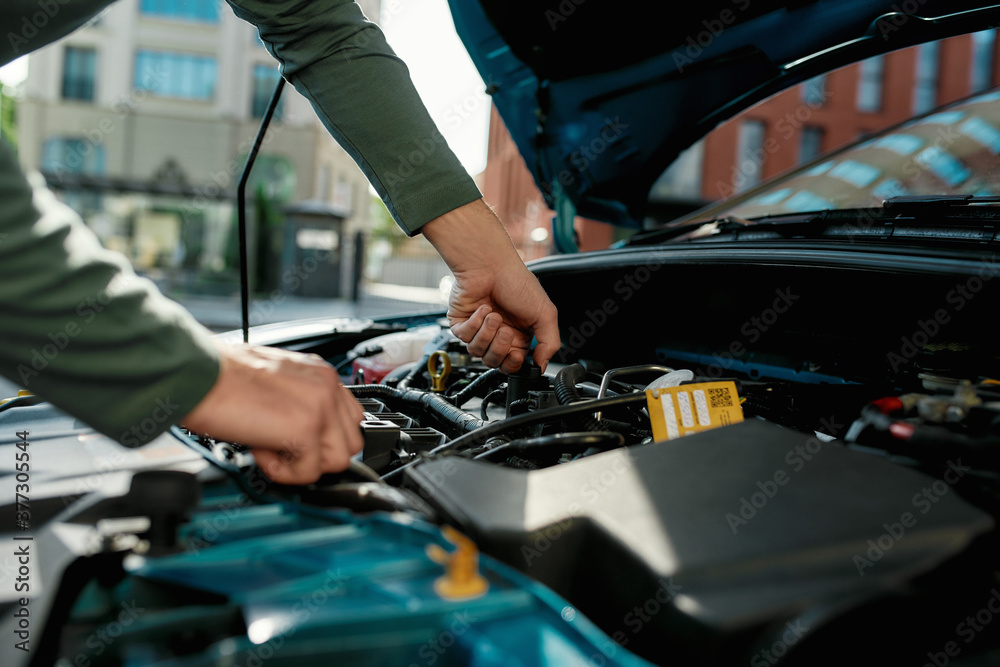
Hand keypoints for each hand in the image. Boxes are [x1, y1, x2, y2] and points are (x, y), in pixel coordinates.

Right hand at [181, 341, 363, 483]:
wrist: (198, 373)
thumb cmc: (222, 377)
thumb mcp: (276, 380)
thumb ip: (302, 401)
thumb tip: (308, 434)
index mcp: (321, 374)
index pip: (350, 418)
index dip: (325, 437)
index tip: (299, 441)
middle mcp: (327, 385)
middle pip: (350, 442)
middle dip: (317, 454)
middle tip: (282, 445)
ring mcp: (321, 406)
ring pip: (338, 461)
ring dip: (302, 464)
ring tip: (270, 446)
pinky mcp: (306, 428)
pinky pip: (310, 472)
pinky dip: (283, 472)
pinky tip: (260, 450)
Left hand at [422, 199, 559, 372]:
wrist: (490, 264)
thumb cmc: (516, 281)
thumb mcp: (545, 313)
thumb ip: (549, 342)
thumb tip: (542, 365)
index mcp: (519, 334)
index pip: (513, 364)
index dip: (513, 364)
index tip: (516, 354)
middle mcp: (498, 334)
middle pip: (495, 362)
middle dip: (500, 348)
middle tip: (505, 330)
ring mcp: (478, 329)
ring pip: (477, 352)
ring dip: (487, 333)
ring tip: (493, 315)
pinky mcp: (461, 323)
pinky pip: (464, 337)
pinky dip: (474, 323)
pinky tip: (482, 308)